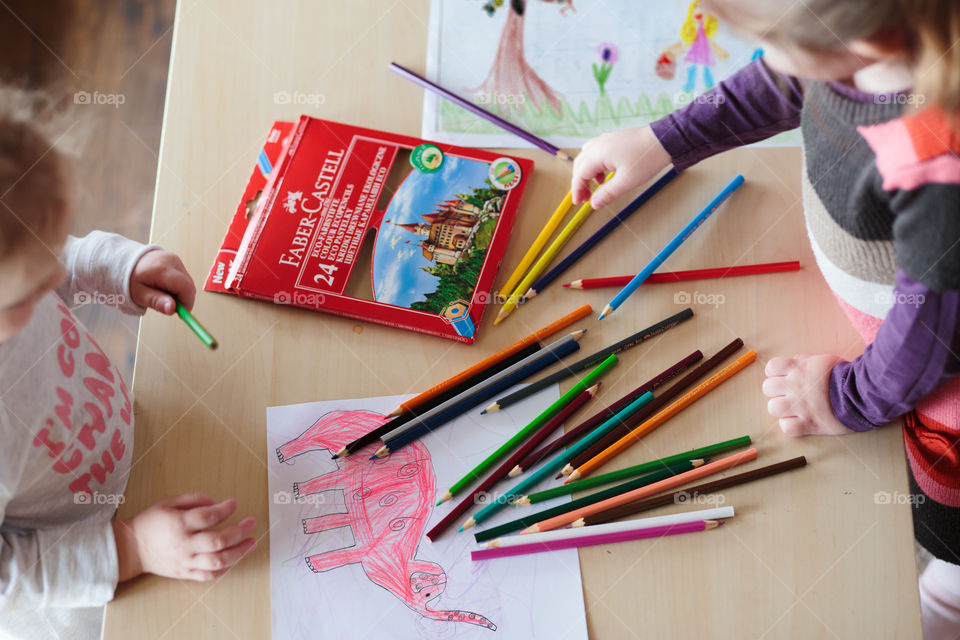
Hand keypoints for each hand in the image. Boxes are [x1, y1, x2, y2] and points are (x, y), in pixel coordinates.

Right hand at [112, 492, 256, 581]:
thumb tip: (217, 502)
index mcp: (178, 524)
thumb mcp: (169, 502)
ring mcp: (185, 561)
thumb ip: (194, 499)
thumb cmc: (152, 522)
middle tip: (251, 522)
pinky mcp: (185, 574)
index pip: (208, 516)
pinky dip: (226, 568)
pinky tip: (236, 558)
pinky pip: (209, 575)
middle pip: (218, 540)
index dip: (226, 509)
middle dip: (239, 531)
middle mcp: (184, 544)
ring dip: (239, 552)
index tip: (234, 503)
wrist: (131, 548)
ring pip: (217, 561)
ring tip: (252, 543)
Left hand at [130, 250, 196, 314]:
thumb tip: (172, 309)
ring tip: (163, 294)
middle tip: (168, 305)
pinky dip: (178, 287)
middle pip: (188, 285)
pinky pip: (184, 278)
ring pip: (187, 283)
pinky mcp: (177, 261)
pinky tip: (165, 287)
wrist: (126, 261)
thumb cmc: (130, 278)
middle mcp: (172, 262)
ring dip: (180, 293)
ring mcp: (175, 260)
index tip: (180, 313)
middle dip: (183, 299)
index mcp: (161, 269)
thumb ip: (156, 301)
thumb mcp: (139, 294)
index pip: (185, 287)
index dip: (187, 302)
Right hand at [571, 126, 671, 209]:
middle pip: (580, 165)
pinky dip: (596, 165)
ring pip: (587, 157)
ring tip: (597, 186)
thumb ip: (607, 193)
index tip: (578, 203)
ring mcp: (606, 140)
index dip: (577, 190)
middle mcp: (598, 144)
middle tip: (585, 198)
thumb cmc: (646, 159)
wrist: (665, 140)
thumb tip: (594, 204)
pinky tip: (606, 174)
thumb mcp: (626, 182)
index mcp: (598, 154)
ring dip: (587, 173)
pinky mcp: (613, 139)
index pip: (580, 174)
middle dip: (580, 182)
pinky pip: (596, 152)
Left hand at [762, 354, 850, 435]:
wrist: (863, 393)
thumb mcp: (823, 360)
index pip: (771, 367)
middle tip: (791, 394)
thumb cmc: (846, 375)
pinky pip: (786, 427)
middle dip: (777, 391)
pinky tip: (801, 421)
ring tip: (795, 409)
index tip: (786, 377)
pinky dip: (791, 425)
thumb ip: (804, 361)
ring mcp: (800, 406)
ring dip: (782, 409)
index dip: (776, 373)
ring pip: (773, 408)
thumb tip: (794, 363)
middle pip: (768, 388)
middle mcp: (795, 386)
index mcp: (798, 368)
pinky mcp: (808, 424)